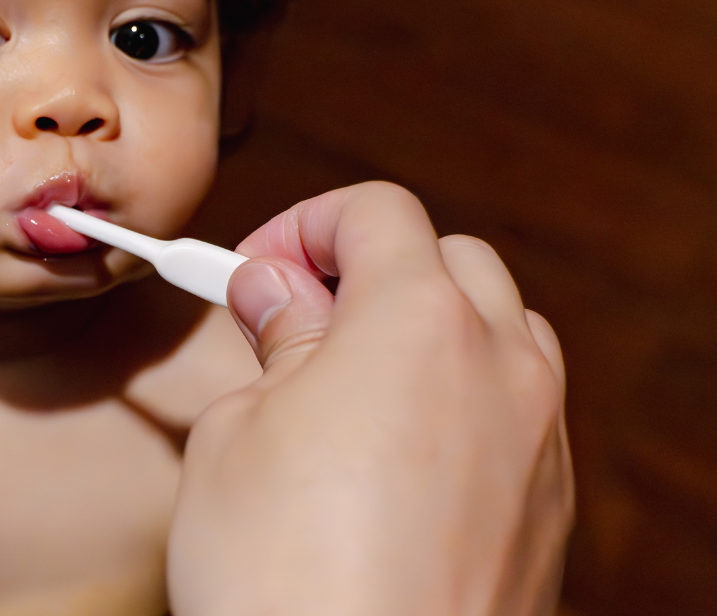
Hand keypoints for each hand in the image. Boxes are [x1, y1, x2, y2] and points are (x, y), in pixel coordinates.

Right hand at [169, 182, 572, 615]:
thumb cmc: (281, 573)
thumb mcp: (235, 430)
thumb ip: (272, 342)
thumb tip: (280, 295)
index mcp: (416, 319)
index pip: (376, 211)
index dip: (302, 227)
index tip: (255, 275)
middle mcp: (499, 365)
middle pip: (450, 259)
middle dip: (369, 271)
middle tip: (292, 323)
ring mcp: (539, 442)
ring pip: (501, 332)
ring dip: (431, 331)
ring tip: (352, 388)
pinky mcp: (551, 513)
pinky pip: (519, 415)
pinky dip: (464, 405)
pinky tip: (396, 464)